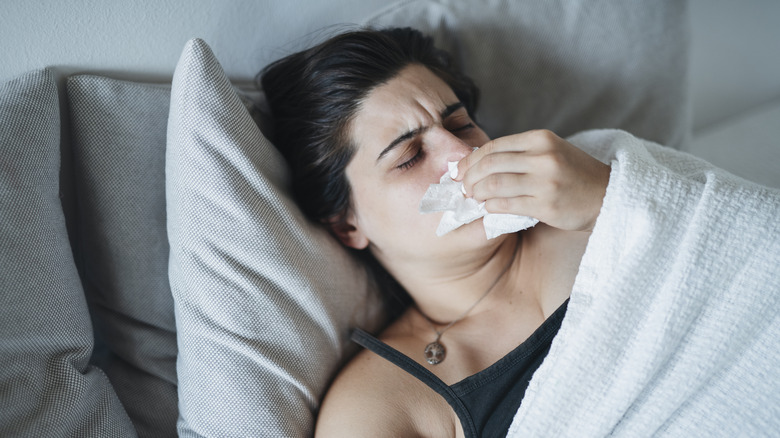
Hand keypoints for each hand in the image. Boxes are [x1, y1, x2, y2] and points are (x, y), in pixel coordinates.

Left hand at [455, 129, 609, 231]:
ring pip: (495, 185)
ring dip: (478, 193)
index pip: (493, 147)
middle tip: (464, 188)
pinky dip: (491, 207)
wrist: (608, 196)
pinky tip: (490, 208)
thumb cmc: (574, 175)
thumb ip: (519, 154)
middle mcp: (543, 157)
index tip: (460, 171)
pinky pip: (507, 205)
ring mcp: (545, 181)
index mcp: (541, 139)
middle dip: (469, 178)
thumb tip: (477, 162)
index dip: (471, 160)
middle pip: (490, 165)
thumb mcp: (550, 152)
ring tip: (475, 198)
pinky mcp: (547, 205)